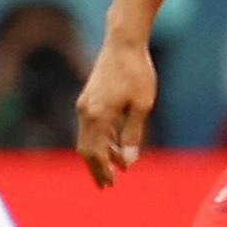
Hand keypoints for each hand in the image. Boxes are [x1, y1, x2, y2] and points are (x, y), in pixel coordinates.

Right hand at [75, 37, 155, 185]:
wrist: (123, 42)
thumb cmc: (137, 72)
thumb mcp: (142, 106)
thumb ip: (132, 134)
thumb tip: (130, 161)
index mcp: (98, 116)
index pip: (96, 153)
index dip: (103, 170)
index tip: (111, 184)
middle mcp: (86, 111)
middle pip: (86, 149)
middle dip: (96, 168)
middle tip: (107, 185)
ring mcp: (85, 104)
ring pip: (86, 138)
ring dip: (99, 154)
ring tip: (115, 167)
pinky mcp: (88, 97)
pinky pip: (89, 126)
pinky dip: (99, 139)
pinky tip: (114, 144)